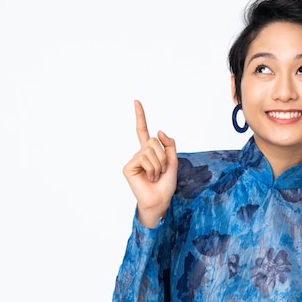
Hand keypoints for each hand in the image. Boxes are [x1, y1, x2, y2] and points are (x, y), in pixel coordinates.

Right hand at [122, 100, 177, 227]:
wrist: (161, 200)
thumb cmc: (166, 184)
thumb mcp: (173, 161)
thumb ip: (169, 144)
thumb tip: (159, 130)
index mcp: (149, 151)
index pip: (143, 131)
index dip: (141, 116)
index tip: (136, 101)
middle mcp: (139, 153)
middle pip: (154, 141)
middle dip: (163, 157)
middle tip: (161, 171)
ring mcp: (133, 160)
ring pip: (151, 150)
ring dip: (159, 165)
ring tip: (155, 176)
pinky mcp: (128, 167)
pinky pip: (144, 158)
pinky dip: (152, 168)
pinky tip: (149, 178)